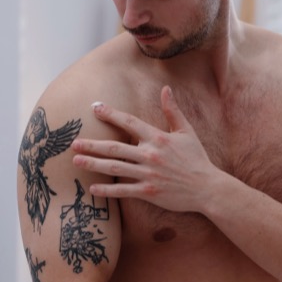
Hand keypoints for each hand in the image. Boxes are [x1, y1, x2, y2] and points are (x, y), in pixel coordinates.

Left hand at [71, 86, 217, 211]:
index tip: (95, 108)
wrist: (207, 188)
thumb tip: (166, 89)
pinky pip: (123, 191)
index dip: (111, 114)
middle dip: (92, 144)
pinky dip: (107, 190)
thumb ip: (173, 111)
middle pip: (115, 147)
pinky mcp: (148, 191)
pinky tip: (92, 188)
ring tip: (76, 160)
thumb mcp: (187, 132)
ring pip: (115, 168)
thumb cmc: (197, 159)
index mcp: (158, 138)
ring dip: (93, 164)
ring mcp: (148, 174)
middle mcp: (150, 155)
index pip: (130, 123)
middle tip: (74, 142)